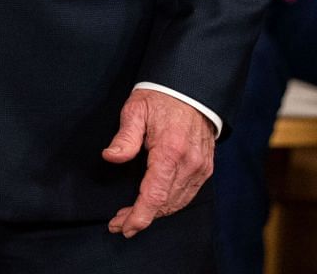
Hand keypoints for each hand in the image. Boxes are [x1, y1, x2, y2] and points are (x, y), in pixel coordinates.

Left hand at [101, 89, 214, 237]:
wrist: (191, 88)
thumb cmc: (160, 98)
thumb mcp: (136, 109)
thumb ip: (125, 136)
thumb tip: (110, 157)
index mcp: (171, 150)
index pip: (155, 195)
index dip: (139, 216)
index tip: (123, 227)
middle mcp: (190, 163)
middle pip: (164, 204)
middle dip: (140, 217)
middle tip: (118, 222)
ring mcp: (201, 167)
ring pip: (176, 203)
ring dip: (154, 213)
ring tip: (131, 217)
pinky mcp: (205, 168)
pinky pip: (187, 195)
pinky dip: (169, 204)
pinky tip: (154, 206)